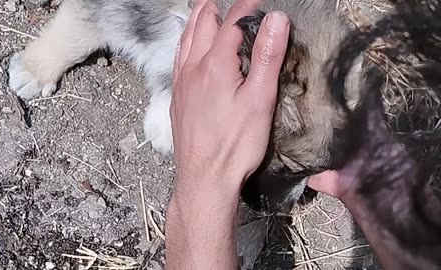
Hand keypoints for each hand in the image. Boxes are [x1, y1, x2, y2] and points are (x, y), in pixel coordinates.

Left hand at [170, 0, 289, 193]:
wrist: (204, 178)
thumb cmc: (234, 145)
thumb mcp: (259, 100)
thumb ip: (267, 56)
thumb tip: (275, 19)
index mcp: (215, 65)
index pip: (231, 21)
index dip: (247, 6)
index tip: (259, 2)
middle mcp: (192, 68)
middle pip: (201, 23)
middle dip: (217, 7)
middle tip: (231, 2)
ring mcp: (181, 83)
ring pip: (185, 39)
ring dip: (198, 21)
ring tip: (207, 10)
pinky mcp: (177, 98)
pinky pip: (177, 58)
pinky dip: (185, 43)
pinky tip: (188, 47)